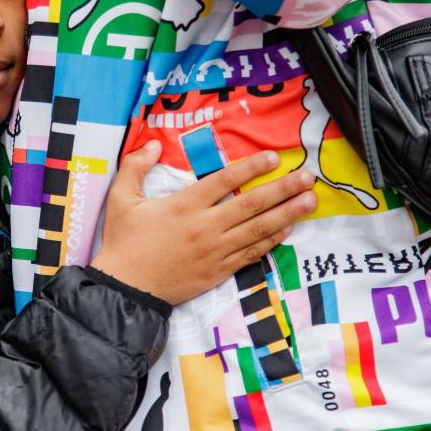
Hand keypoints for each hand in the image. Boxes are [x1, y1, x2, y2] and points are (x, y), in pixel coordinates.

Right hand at [91, 141, 316, 305]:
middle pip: (251, 204)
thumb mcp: (120, 198)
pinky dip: (272, 241)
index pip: (225, 180)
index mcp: (183, 205)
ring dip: (287, 213)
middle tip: (307, 177)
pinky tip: (287, 229)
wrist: (126, 287)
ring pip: (258, 229)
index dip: (251, 167)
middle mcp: (205, 227)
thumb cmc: (123, 242)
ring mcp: (215, 251)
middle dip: (283, 189)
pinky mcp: (218, 271)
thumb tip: (152, 143)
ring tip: (310, 200)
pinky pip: (251, 253)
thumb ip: (135, 166)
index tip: (274, 157)